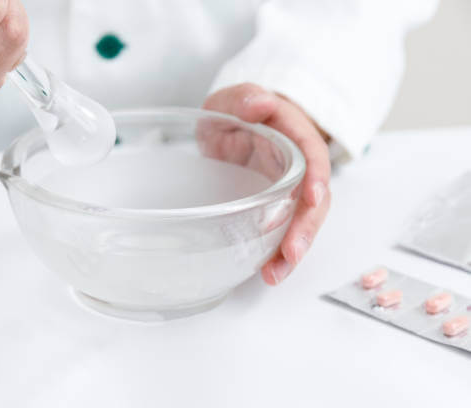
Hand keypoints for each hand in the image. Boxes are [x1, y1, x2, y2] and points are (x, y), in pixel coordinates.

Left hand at [203, 83, 330, 284]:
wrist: (237, 126)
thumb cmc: (237, 113)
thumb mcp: (231, 100)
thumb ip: (243, 97)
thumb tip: (258, 103)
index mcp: (292, 135)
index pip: (312, 155)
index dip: (316, 176)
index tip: (312, 197)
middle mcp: (299, 166)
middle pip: (315, 199)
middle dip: (306, 228)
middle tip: (291, 253)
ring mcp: (292, 189)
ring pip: (303, 222)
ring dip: (294, 250)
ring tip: (275, 274)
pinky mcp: (279, 207)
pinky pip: (286, 231)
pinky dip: (280, 253)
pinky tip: (269, 272)